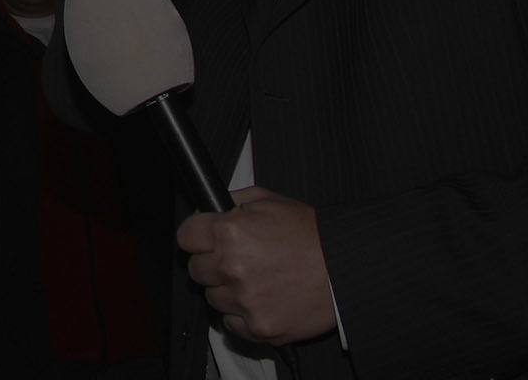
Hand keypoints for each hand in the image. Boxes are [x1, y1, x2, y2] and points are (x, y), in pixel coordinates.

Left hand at [177, 186, 335, 346]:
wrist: (342, 268)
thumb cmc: (308, 233)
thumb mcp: (269, 200)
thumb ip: (232, 201)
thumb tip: (208, 210)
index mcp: (230, 232)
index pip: (185, 237)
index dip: (196, 235)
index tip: (203, 238)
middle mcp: (232, 267)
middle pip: (195, 269)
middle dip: (210, 262)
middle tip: (235, 258)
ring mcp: (244, 301)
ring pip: (212, 298)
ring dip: (226, 289)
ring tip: (255, 277)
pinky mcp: (257, 328)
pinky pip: (230, 323)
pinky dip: (241, 313)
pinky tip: (261, 297)